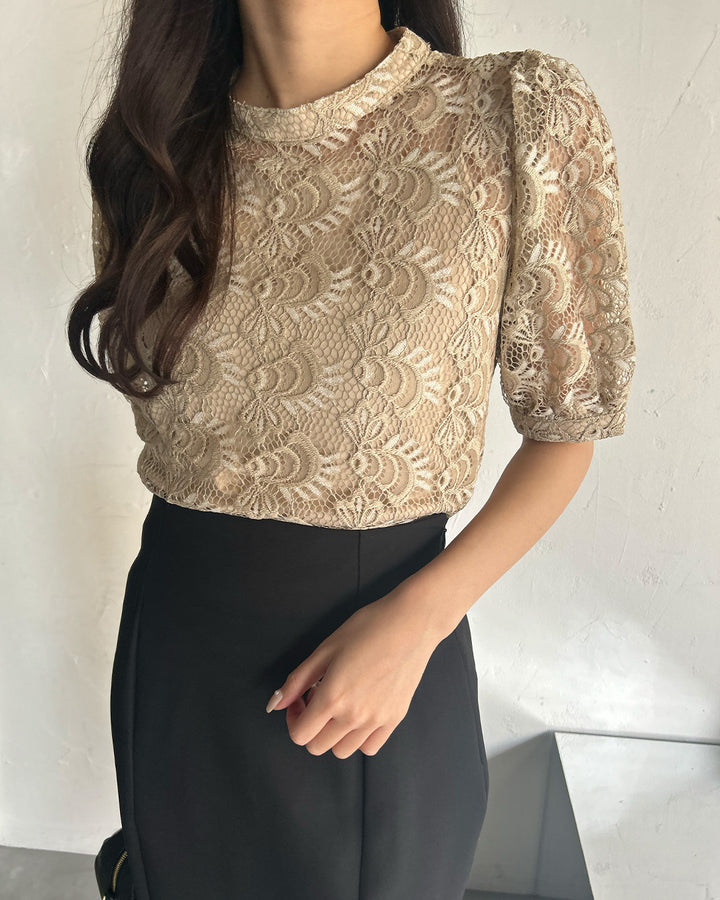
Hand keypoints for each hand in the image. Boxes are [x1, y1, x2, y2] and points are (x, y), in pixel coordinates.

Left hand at [265, 584, 439, 758]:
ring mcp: (377, 721)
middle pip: (318, 746)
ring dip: (333, 733)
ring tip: (341, 704)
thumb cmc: (368, 627)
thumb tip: (275, 704)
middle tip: (319, 697)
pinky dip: (358, 737)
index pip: (300, 735)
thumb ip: (297, 680)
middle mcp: (354, 716)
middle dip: (311, 725)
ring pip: (342, 751)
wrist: (411, 623)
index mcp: (333, 697)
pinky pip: (369, 747)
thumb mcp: (326, 648)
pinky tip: (360, 712)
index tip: (301, 698)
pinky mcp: (395, 719)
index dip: (293, 718)